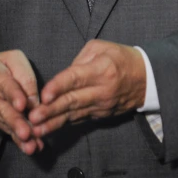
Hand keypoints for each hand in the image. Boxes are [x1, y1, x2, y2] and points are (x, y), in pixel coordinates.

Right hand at [0, 50, 43, 154]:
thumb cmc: (0, 68)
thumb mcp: (12, 60)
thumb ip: (24, 76)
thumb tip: (34, 101)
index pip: (3, 84)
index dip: (13, 95)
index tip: (22, 105)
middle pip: (2, 109)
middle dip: (15, 122)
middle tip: (26, 133)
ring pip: (5, 124)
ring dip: (18, 136)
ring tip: (31, 145)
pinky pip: (8, 132)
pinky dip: (20, 142)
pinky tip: (33, 148)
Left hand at [28, 40, 145, 136]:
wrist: (145, 78)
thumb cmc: (121, 58)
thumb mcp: (102, 47)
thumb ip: (80, 59)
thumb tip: (63, 76)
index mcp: (102, 70)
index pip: (77, 79)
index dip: (59, 87)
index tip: (44, 95)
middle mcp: (102, 91)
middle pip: (73, 101)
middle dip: (51, 110)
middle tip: (33, 118)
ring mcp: (102, 106)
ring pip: (74, 115)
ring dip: (54, 123)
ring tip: (36, 129)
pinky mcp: (101, 115)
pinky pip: (79, 119)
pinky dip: (64, 125)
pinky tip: (49, 130)